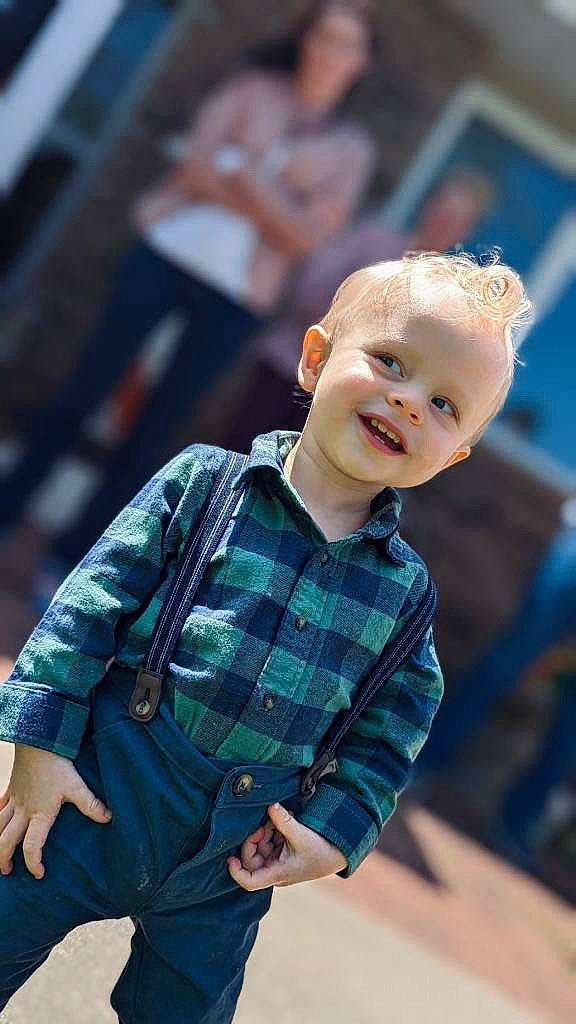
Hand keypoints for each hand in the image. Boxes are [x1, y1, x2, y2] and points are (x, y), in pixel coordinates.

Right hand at [0, 744, 111, 879]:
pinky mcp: (12, 787)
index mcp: (40, 814)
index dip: (34, 863)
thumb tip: (108, 818)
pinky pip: (0, 804)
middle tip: (8, 871)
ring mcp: (15, 799)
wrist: (38, 741)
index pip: (32, 846)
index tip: (39, 874)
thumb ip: (91, 804)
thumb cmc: (56, 764)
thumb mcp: (76, 786)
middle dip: (4, 858)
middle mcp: (23, 810)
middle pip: (6, 840)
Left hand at [227, 801, 346, 890]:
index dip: (236, 871)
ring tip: (276, 819)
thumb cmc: (321, 851)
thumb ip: (284, 821)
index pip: (250, 881)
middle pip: (251, 859)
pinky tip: (281, 821)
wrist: (338, 853)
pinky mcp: (283, 853)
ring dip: (265, 832)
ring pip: (260, 848)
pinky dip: (272, 830)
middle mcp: (274, 870)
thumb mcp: (302, 835)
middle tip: (266, 823)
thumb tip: (270, 805)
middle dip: (255, 839)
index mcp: (277, 873)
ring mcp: (278, 861)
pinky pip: (269, 842)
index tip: (230, 858)